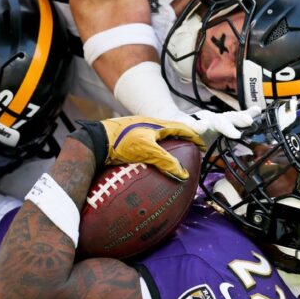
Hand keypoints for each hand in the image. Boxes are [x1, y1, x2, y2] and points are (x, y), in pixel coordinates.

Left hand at [79, 116, 204, 179]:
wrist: (97, 140)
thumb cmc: (122, 142)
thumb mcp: (148, 151)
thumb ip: (166, 162)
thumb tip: (184, 174)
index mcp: (157, 124)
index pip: (181, 128)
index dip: (193, 137)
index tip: (202, 146)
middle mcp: (149, 126)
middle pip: (171, 131)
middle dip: (182, 140)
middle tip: (190, 150)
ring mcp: (138, 132)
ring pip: (159, 138)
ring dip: (169, 145)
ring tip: (174, 157)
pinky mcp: (129, 140)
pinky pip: (148, 145)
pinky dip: (156, 152)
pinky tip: (152, 163)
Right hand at [166, 106, 261, 138]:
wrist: (169, 127)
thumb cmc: (194, 136)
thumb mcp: (213, 142)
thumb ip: (226, 144)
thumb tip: (244, 151)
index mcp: (219, 123)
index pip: (235, 118)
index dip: (246, 114)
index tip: (258, 111)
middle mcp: (211, 119)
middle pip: (228, 117)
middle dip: (239, 119)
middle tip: (249, 121)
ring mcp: (199, 120)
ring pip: (214, 120)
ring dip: (225, 125)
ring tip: (235, 133)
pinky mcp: (185, 124)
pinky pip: (193, 126)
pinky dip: (199, 126)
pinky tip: (204, 126)